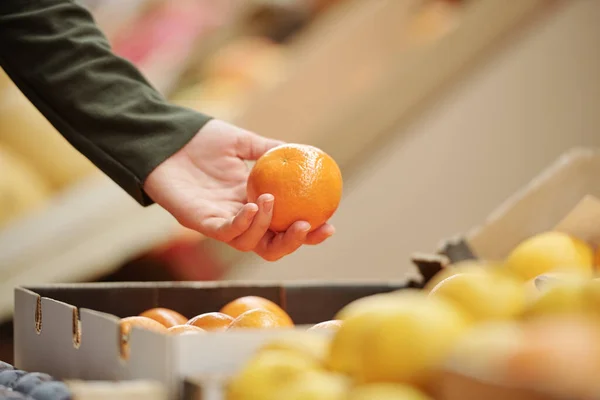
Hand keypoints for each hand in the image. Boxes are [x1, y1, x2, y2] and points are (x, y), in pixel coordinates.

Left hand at [143, 119, 334, 260]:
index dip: (308, 230)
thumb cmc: (201, 140)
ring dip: (267, 226)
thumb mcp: (242, 141)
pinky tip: (252, 205)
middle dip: (294, 242)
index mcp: (252, 201)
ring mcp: (220, 221)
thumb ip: (269, 150)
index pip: (284, 225)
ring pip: (250, 243)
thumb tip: (304, 153)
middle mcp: (239, 217)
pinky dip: (243, 223)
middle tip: (310, 227)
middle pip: (272, 245)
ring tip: (270, 200)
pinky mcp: (199, 221)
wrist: (167, 137)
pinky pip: (226, 232)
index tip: (329, 223)